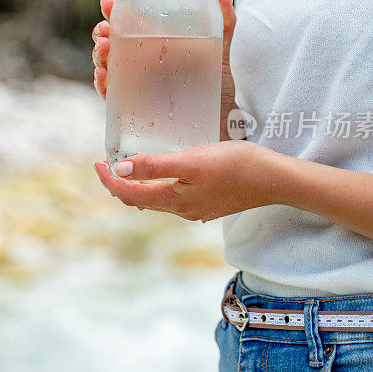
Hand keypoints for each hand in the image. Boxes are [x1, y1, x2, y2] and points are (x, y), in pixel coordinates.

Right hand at [91, 0, 237, 138]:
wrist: (228, 122)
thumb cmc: (221, 86)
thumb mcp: (222, 49)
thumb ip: (224, 21)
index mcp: (156, 46)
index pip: (129, 25)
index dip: (115, 12)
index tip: (107, 3)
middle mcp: (142, 65)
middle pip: (112, 45)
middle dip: (102, 34)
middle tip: (105, 29)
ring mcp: (137, 86)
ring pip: (108, 67)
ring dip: (99, 56)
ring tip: (104, 47)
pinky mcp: (136, 109)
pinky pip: (112, 97)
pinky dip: (103, 85)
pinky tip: (103, 75)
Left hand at [94, 141, 282, 220]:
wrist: (276, 180)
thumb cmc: (236, 165)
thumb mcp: (192, 161)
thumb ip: (155, 166)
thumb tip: (121, 170)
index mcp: (173, 200)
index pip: (129, 195)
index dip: (108, 180)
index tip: (96, 163)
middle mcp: (181, 210)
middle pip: (139, 201)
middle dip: (119, 185)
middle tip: (106, 164)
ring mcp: (195, 209)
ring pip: (156, 201)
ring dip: (137, 187)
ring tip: (127, 168)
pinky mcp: (208, 203)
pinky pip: (173, 199)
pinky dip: (157, 188)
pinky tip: (161, 176)